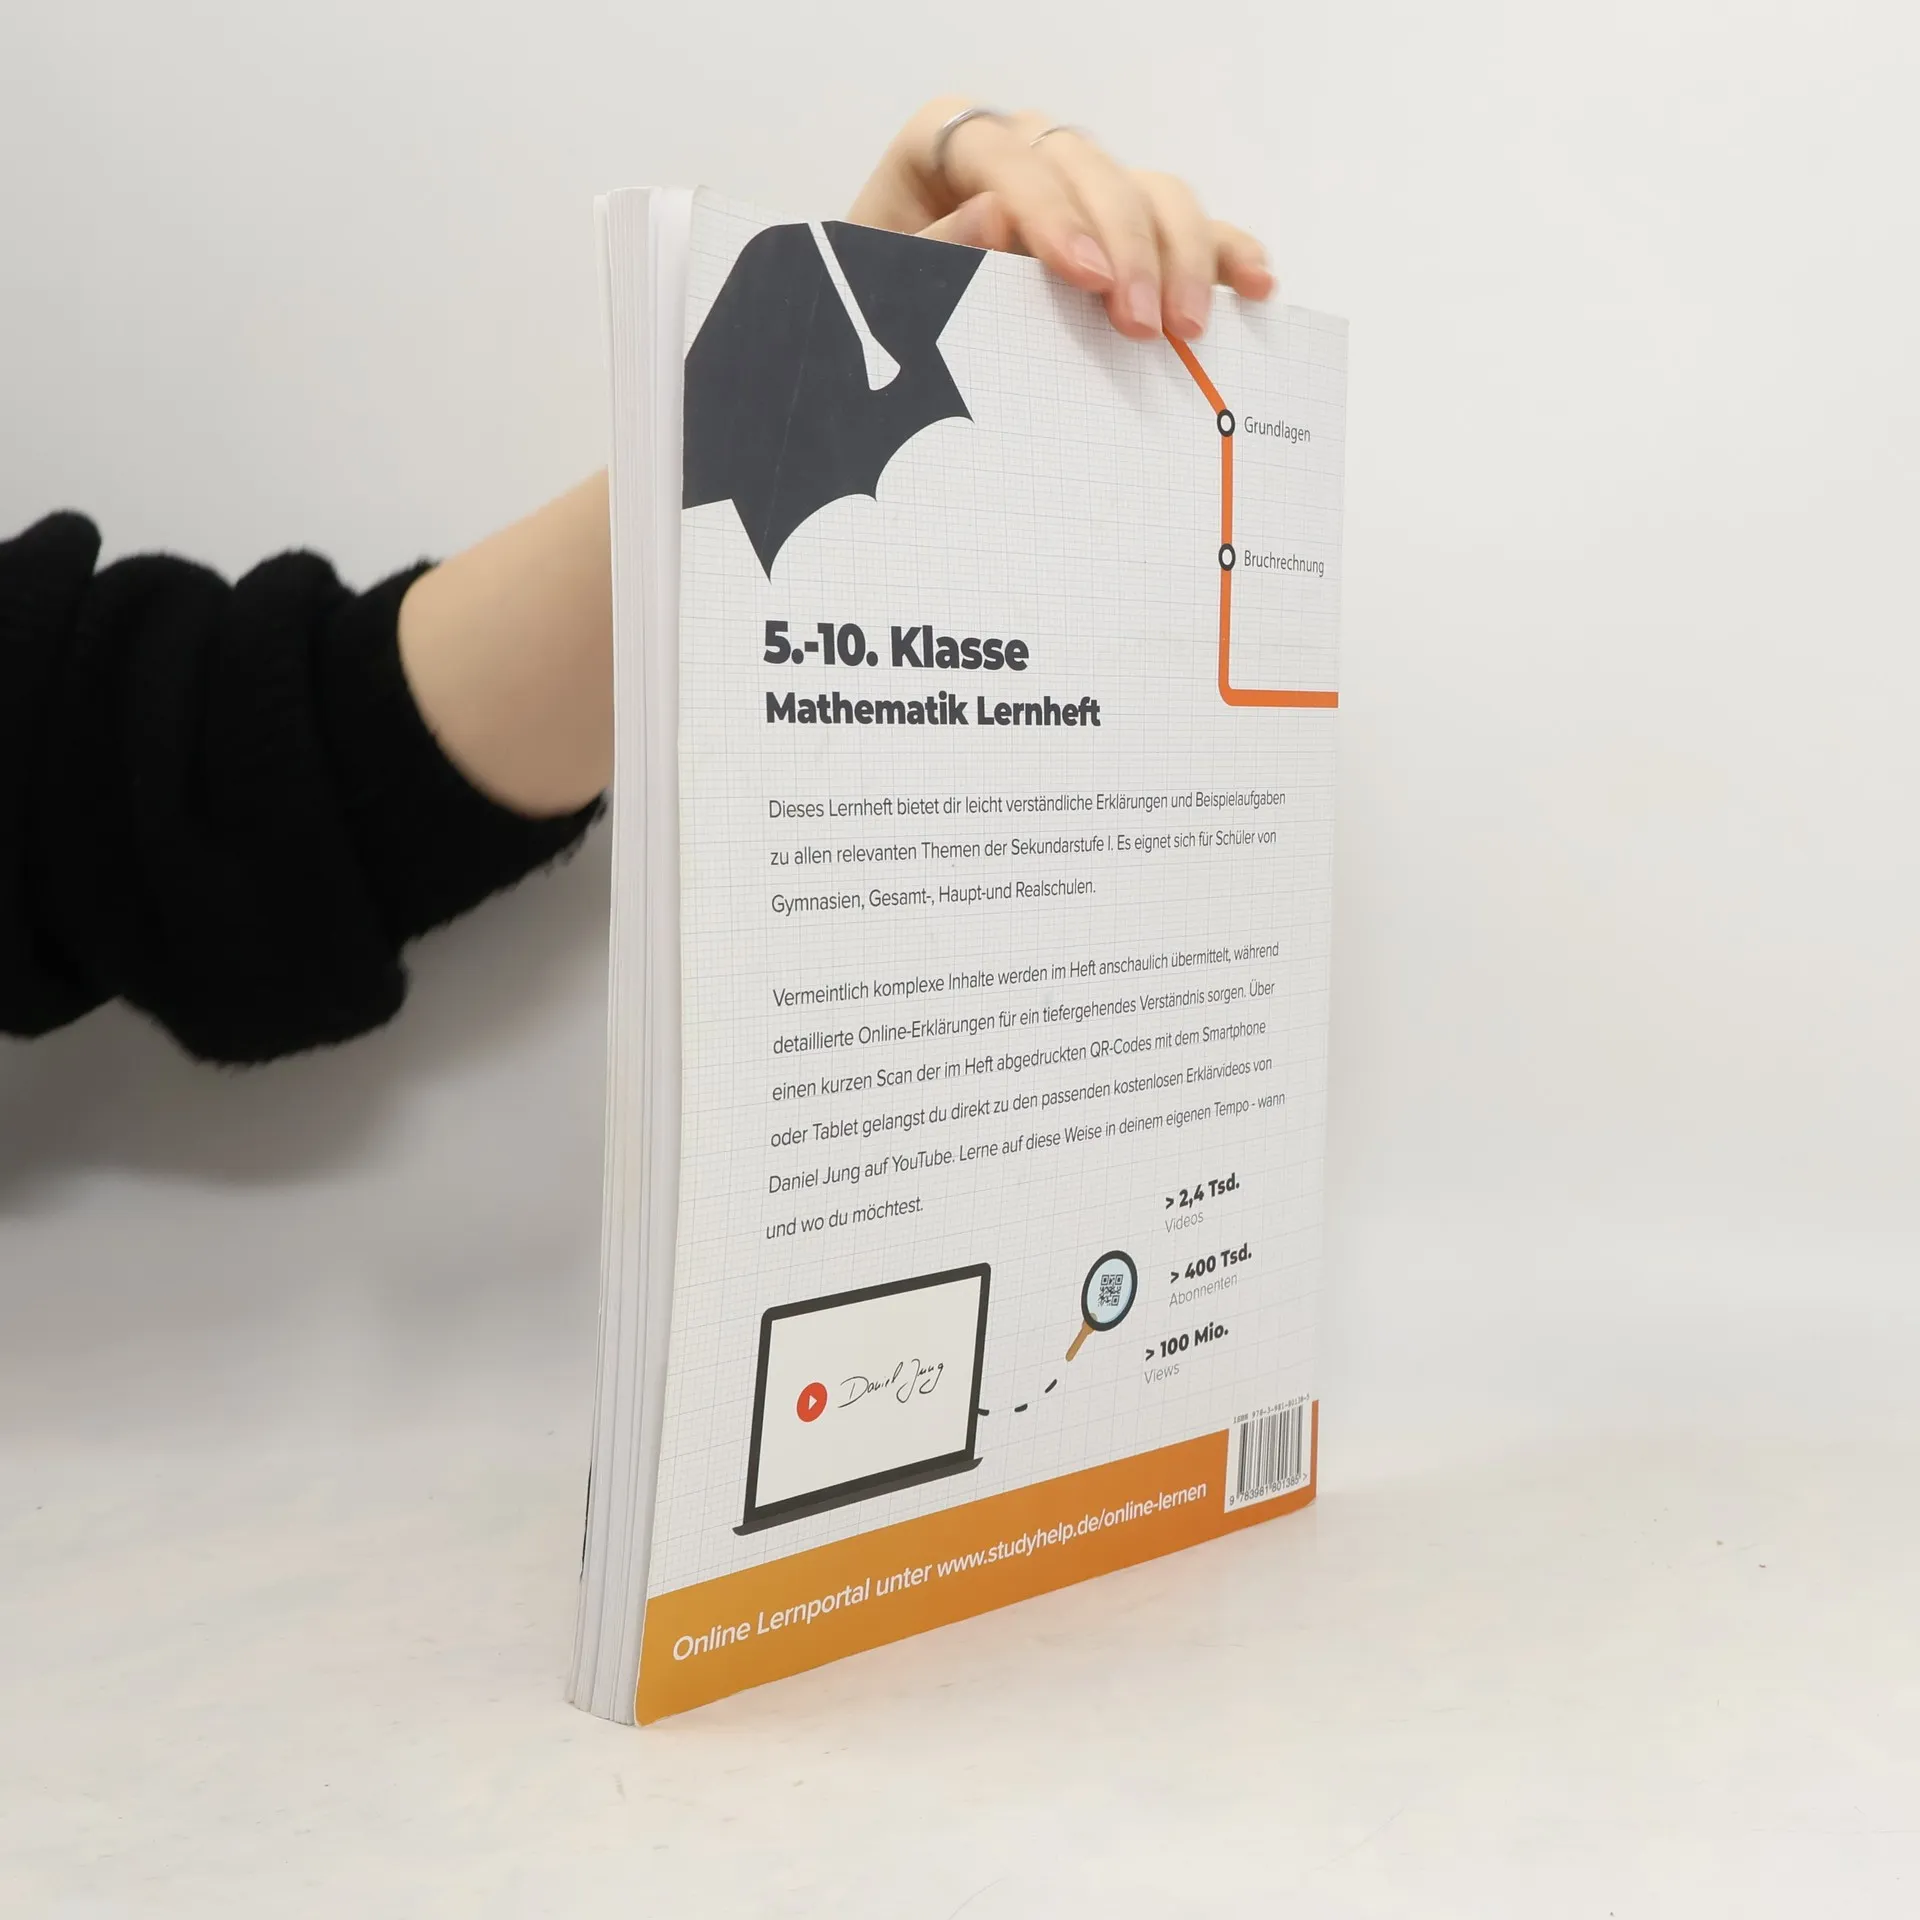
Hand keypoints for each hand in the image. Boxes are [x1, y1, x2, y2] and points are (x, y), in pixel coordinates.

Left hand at [847, 96, 1274, 342]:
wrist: (888, 336)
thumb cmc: (882, 305)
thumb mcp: (883, 285)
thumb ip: (934, 252)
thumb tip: (997, 215)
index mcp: (947, 145)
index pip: (1006, 157)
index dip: (1051, 212)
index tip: (1083, 276)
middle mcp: (1022, 150)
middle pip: (1091, 170)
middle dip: (1125, 247)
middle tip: (1142, 324)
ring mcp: (1079, 186)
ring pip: (1149, 189)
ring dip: (1182, 256)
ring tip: (1188, 330)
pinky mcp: (1121, 227)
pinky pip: (1184, 226)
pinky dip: (1224, 252)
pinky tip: (1255, 285)